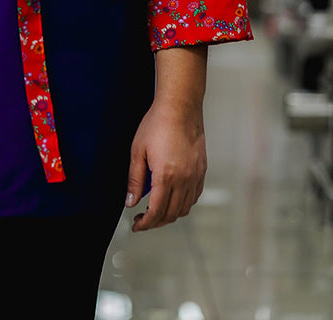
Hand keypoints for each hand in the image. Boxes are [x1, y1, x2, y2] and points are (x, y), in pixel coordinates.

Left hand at [125, 44, 207, 231]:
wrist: (180, 108)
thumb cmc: (156, 125)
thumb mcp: (137, 150)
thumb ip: (134, 179)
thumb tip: (130, 202)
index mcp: (165, 176)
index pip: (156, 211)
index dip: (145, 223)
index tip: (136, 225)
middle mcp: (184, 180)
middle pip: (171, 214)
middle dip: (155, 222)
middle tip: (142, 219)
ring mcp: (195, 176)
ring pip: (184, 209)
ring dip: (169, 215)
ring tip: (156, 210)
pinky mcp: (202, 171)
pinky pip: (194, 196)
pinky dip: (183, 204)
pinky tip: (172, 198)